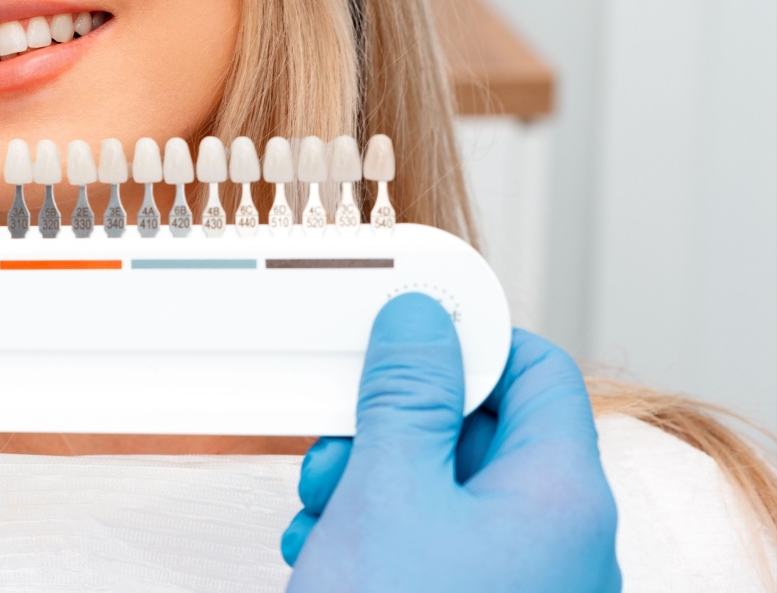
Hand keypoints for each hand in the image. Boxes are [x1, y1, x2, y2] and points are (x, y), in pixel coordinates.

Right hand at [280, 293, 620, 592]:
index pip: (537, 369)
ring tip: (326, 514)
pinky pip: (439, 541)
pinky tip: (333, 548)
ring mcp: (527, 578)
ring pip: (449, 488)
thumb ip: (406, 396)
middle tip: (341, 446)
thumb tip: (421, 320)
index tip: (400, 332)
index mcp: (562, 495)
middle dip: (394, 427)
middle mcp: (561, 538)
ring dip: (373, 484)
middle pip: (481, 430)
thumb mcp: (387, 494)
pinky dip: (383, 532)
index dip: (465, 340)